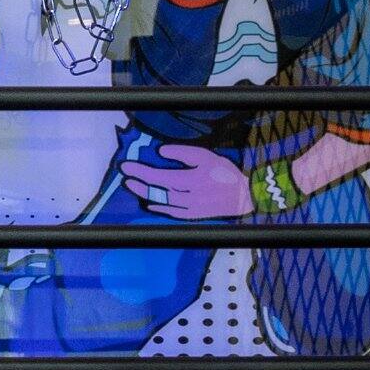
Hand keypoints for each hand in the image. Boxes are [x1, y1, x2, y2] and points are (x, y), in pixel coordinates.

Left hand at [119, 140, 255, 221]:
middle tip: (125, 177)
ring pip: (161, 203)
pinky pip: (171, 213)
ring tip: (133, 186)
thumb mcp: (206, 157)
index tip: (126, 166)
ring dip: (146, 194)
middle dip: (139, 183)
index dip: (140, 172)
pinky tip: (151, 204)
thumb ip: (182, 154)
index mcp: (190, 180)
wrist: (244, 197)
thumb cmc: (225, 173)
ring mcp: (189, 210)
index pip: (158, 177)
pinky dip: (159, 208)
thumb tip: (160, 153)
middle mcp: (187, 197)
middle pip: (157, 191)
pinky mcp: (193, 216)